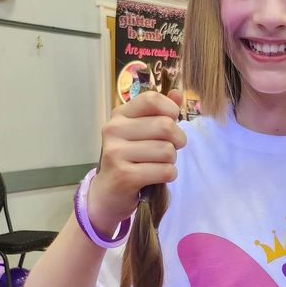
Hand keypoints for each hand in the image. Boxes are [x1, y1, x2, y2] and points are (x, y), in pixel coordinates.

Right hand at [89, 90, 185, 233]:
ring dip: (171, 161)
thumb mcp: (141, 133)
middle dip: (178, 140)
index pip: (152, 99)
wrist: (107, 194)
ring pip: (167, 151)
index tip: (172, 122)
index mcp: (120, 115)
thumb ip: (159, 112)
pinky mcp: (124, 176)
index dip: (171, 110)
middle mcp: (113, 130)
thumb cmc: (129, 159)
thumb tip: (178, 93)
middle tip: (171, 149)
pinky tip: (157, 177)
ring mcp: (116, 153)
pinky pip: (164, 171)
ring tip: (159, 164)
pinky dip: (168, 175)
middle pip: (165, 126)